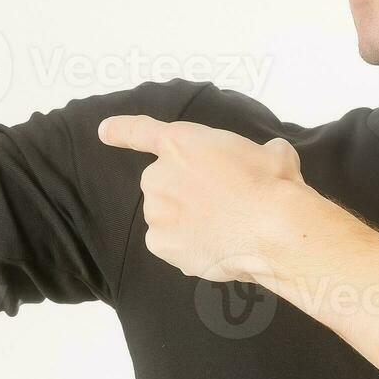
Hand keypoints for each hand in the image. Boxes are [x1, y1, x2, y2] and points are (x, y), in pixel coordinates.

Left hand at [96, 114, 316, 283]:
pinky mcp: (160, 244)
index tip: (104, 131)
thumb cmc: (274, 184)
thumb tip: (270, 160)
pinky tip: (214, 247)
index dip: (120, 131)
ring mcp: (157, 212)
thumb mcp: (271, 153)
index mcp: (182, 143)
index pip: (140, 132)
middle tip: (220, 203)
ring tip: (223, 228)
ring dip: (186, 220)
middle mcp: (160, 175)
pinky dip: (187, 246)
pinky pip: (169, 244)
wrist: (273, 229)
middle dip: (185, 191)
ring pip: (166, 216)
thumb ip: (253, 154)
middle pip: (163, 183)